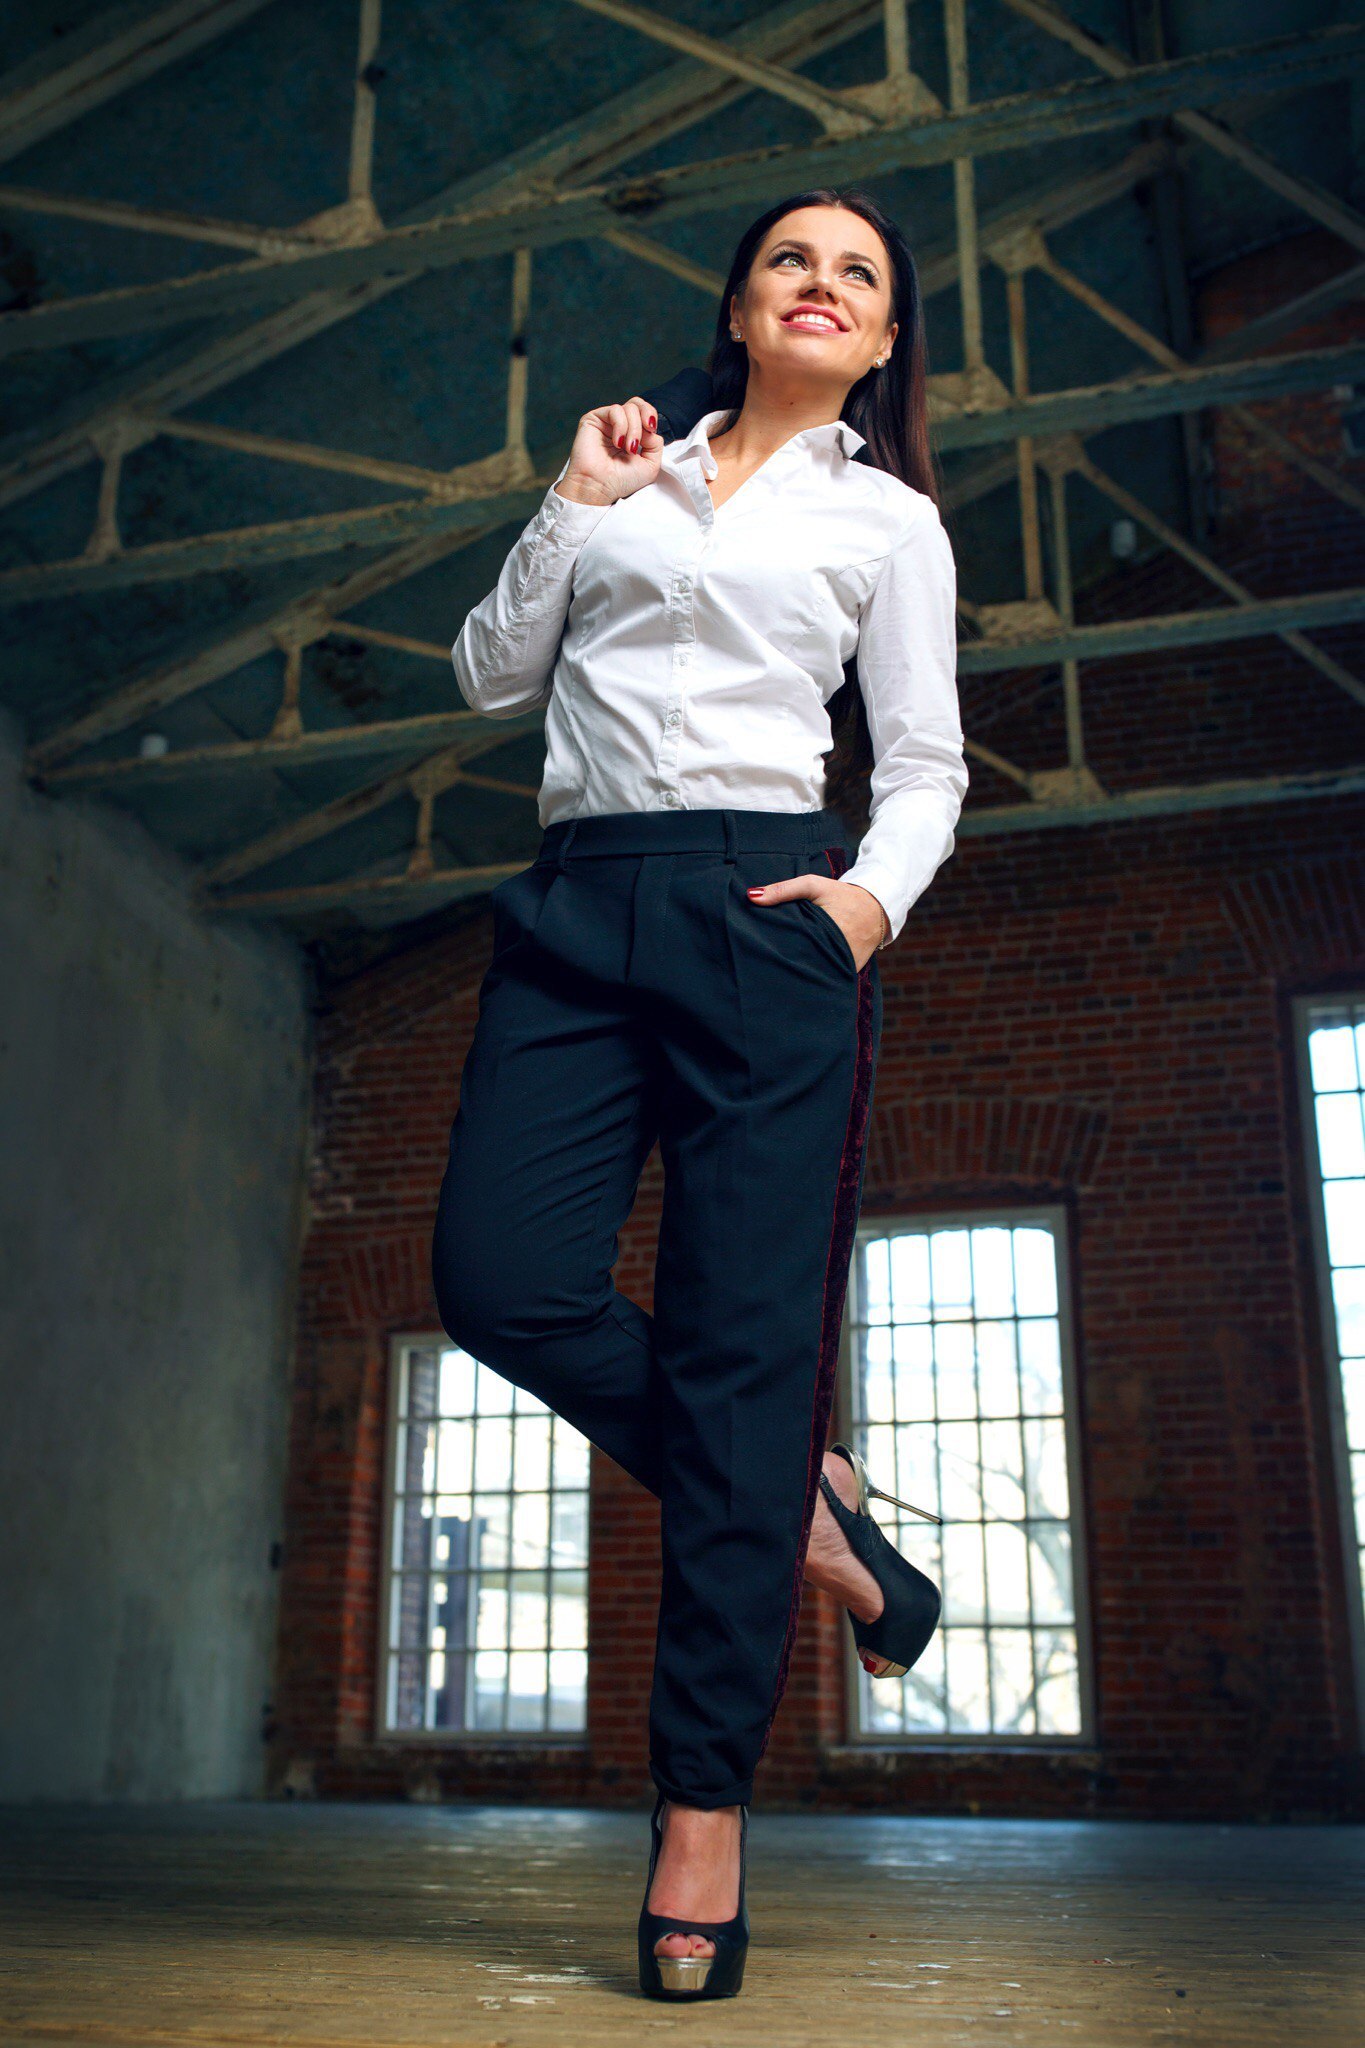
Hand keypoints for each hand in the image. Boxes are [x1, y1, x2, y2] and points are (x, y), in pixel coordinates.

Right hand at [555, 394, 663, 507]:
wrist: (600, 487)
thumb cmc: (622, 480)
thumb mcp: (651, 464)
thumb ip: (656, 442)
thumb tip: (649, 427)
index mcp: (632, 433)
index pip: (644, 411)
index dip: (651, 416)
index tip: (652, 431)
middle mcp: (619, 425)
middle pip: (637, 404)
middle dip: (645, 416)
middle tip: (645, 433)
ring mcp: (606, 422)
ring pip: (629, 408)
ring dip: (633, 429)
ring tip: (627, 448)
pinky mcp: (594, 419)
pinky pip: (615, 410)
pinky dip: (621, 426)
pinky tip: (617, 442)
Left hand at [746, 876, 888, 969]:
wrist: (876, 908)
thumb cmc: (841, 895)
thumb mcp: (813, 886)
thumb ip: (784, 890)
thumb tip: (751, 897)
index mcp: (828, 931)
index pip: (793, 947)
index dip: (775, 950)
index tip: (759, 951)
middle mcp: (837, 953)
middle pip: (801, 964)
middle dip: (784, 963)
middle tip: (762, 964)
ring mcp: (844, 966)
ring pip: (814, 974)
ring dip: (798, 973)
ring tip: (776, 975)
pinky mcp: (849, 973)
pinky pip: (828, 977)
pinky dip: (815, 975)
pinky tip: (798, 976)